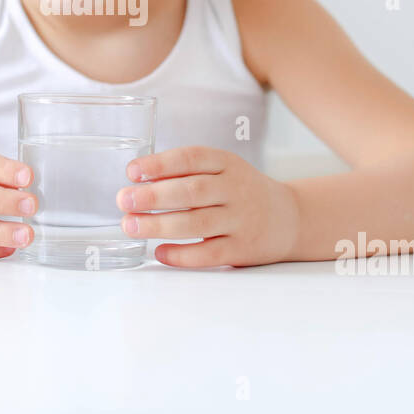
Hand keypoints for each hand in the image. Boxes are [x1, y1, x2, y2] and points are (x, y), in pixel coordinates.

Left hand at [117, 146, 299, 267]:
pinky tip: (159, 252)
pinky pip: (208, 254)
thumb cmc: (242, 192)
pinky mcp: (242, 249)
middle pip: (192, 192)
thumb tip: (139, 182)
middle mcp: (236, 190)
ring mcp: (241, 220)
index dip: (160, 163)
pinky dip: (181, 255)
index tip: (133, 171)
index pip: (192, 158)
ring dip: (159, 225)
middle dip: (153, 196)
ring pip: (197, 223)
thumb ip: (189, 173)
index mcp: (228, 164)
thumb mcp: (224, 170)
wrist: (289, 219)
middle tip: (123, 200)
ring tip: (131, 225)